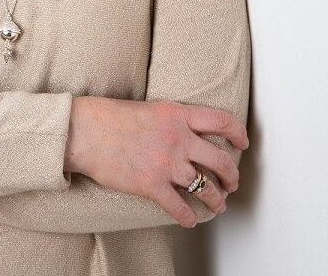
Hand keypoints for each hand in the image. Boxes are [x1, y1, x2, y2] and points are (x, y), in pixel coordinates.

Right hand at [64, 97, 248, 227]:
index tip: (243, 143)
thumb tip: (188, 133)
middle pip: (221, 160)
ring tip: (218, 204)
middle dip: (232, 175)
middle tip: (232, 182)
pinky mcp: (152, 185)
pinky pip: (181, 207)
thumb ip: (173, 120)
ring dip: (217, 200)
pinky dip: (189, 217)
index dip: (239, 134)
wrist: (84, 130)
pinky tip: (190, 219)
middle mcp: (177, 138)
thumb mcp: (150, 108)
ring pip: (206, 187)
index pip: (222, 121)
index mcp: (177, 114)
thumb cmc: (109, 117)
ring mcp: (166, 163)